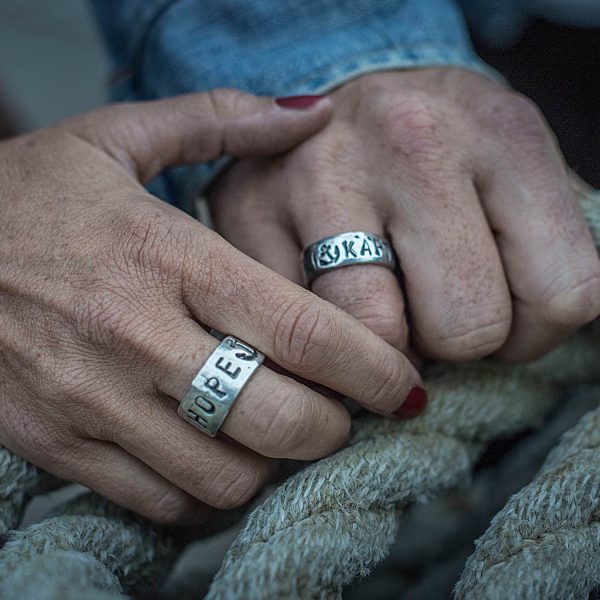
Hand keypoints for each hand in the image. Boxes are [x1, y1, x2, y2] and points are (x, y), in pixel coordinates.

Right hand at [0, 90, 422, 523]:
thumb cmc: (27, 194)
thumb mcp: (116, 136)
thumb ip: (221, 120)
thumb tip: (312, 109)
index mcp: (165, 257)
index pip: (301, 329)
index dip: (371, 366)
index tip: (402, 382)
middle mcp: (136, 337)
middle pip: (279, 418)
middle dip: (336, 427)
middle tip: (345, 408)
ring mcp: (94, 402)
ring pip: (226, 474)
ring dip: (274, 461)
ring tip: (280, 427)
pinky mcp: (60, 445)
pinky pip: (161, 500)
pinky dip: (210, 490)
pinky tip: (217, 452)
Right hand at [208, 69, 599, 361]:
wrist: (343, 95)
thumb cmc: (437, 152)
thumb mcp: (515, 173)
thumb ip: (551, 246)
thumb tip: (546, 329)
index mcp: (503, 135)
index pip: (565, 294)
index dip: (533, 332)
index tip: (499, 312)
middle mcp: (409, 144)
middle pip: (466, 328)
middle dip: (450, 339)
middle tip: (429, 307)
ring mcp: (318, 176)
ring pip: (375, 339)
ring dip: (382, 346)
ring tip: (379, 307)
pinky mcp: (248, 209)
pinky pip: (300, 328)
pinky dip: (317, 333)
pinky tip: (324, 297)